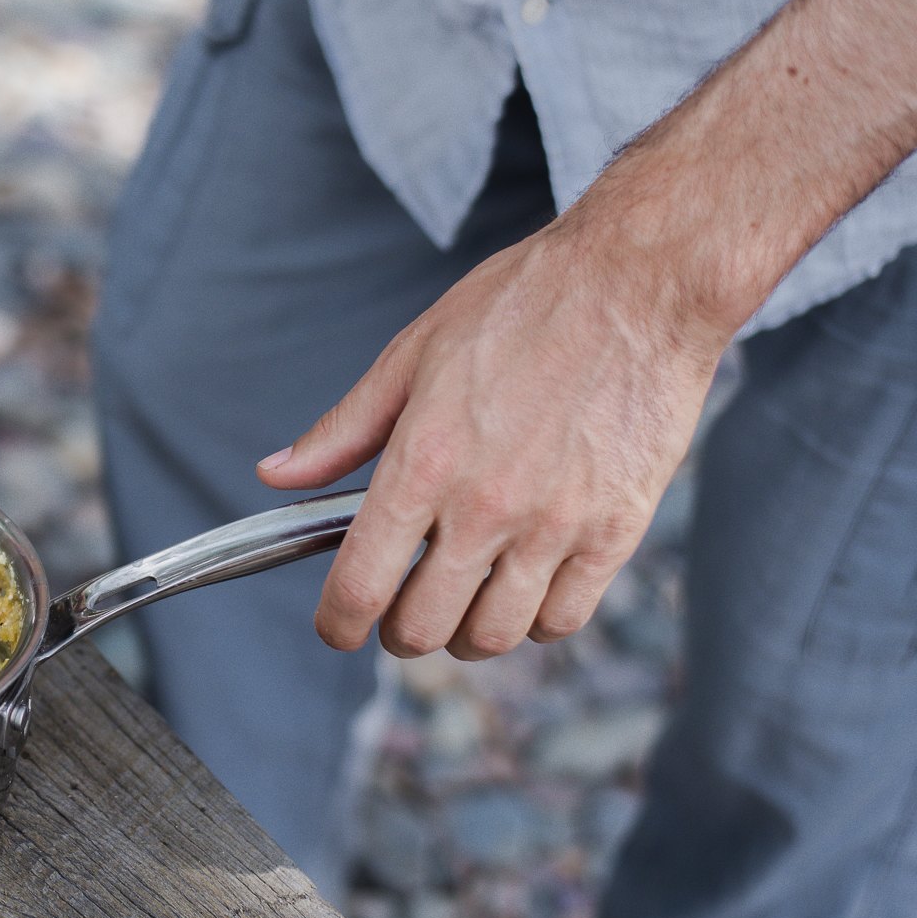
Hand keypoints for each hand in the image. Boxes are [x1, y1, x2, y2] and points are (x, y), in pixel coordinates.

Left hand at [257, 217, 736, 659]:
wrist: (639, 282)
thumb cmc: (524, 305)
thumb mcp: (411, 355)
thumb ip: (342, 431)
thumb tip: (277, 475)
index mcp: (424, 462)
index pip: (361, 587)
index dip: (336, 624)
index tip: (336, 626)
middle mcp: (486, 506)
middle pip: (423, 628)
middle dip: (397, 631)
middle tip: (399, 608)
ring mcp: (556, 524)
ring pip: (493, 635)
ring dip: (464, 632)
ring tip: (461, 599)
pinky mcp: (617, 531)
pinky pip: (562, 618)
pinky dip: (533, 619)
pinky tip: (522, 585)